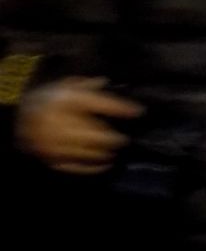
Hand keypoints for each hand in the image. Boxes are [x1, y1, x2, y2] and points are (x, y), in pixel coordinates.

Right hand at [14, 77, 141, 173]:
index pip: (96, 103)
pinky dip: (92, 167)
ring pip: (85, 152)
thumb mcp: (69, 85)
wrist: (21, 117)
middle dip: (112, 138)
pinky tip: (106, 164)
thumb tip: (110, 84)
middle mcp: (56, 121)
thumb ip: (90, 86)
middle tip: (124, 139)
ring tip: (115, 151)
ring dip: (104, 153)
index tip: (138, 111)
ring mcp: (51, 143)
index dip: (119, 108)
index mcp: (64, 100)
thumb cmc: (52, 99)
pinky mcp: (50, 157)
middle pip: (92, 134)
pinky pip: (75, 165)